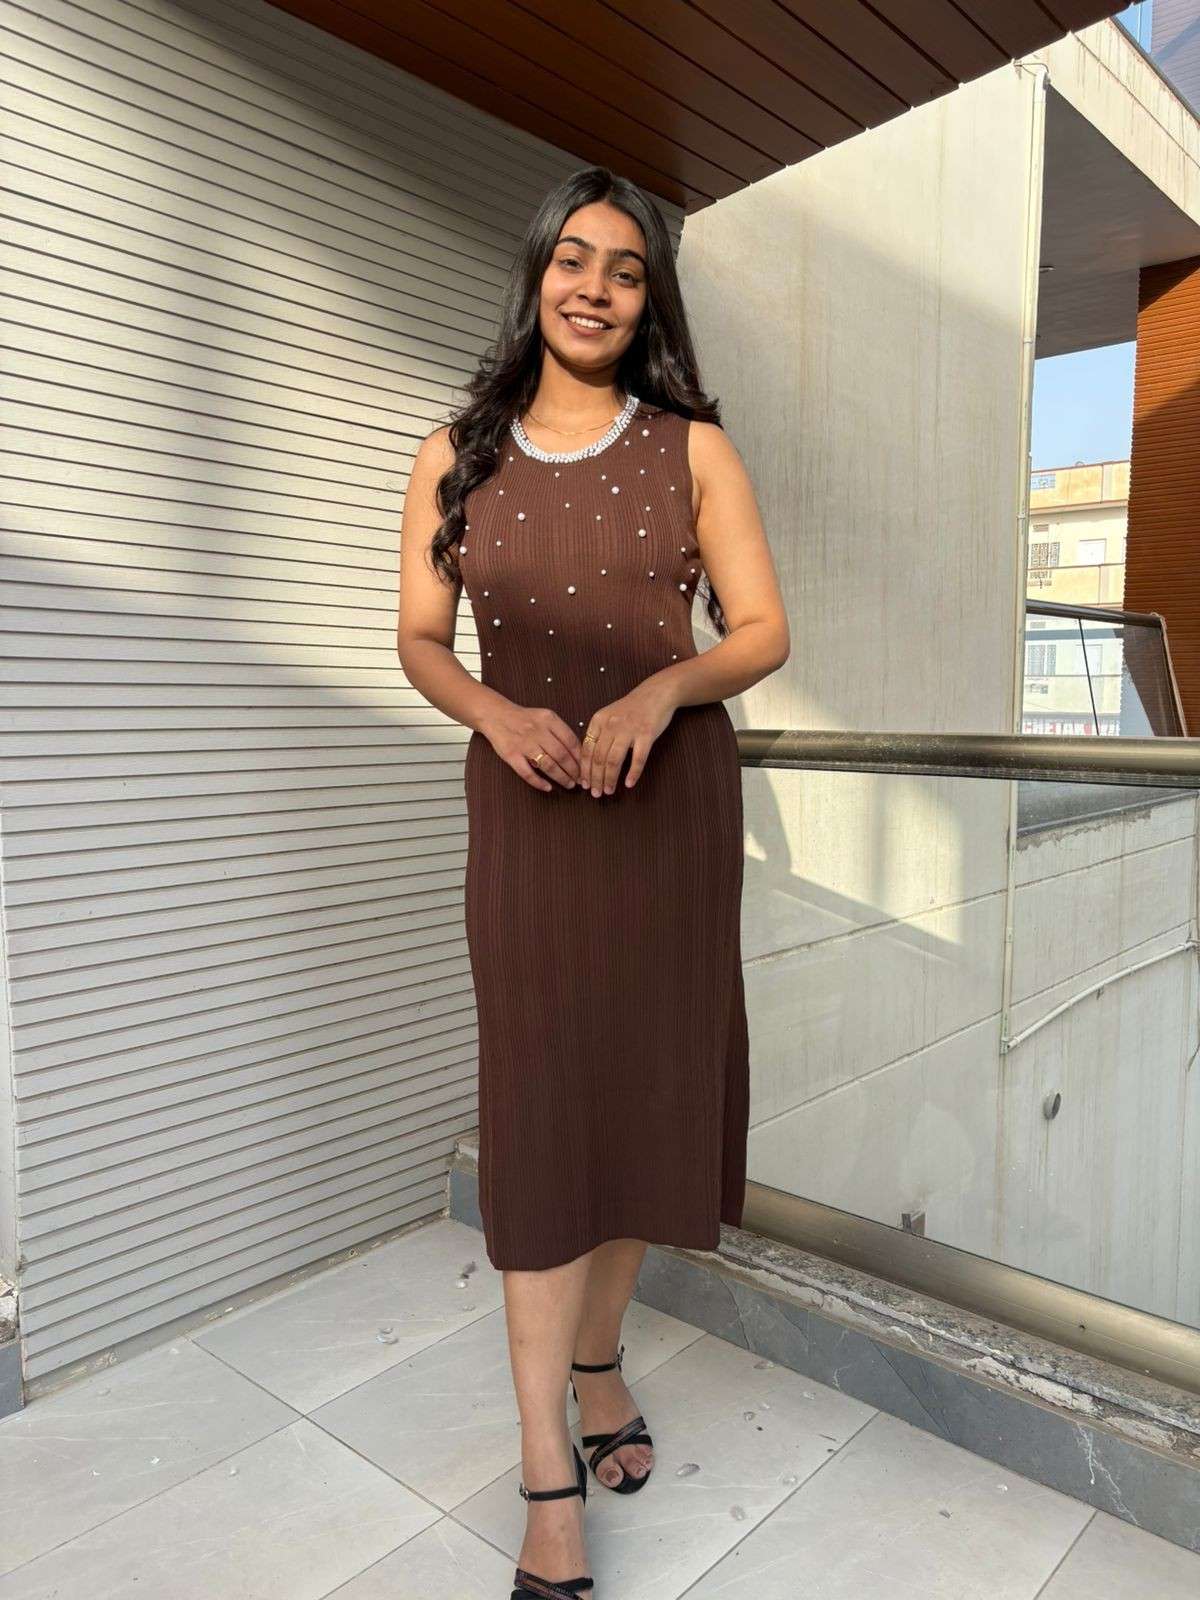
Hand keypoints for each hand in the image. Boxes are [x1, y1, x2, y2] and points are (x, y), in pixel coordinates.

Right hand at [479, 701, 581, 792]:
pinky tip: (547, 787)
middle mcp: (537, 731)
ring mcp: (524, 744)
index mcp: (549, 720)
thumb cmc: (524, 718)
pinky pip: (527, 773)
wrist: (495, 715)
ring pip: (548, 765)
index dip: (580, 757)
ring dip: (561, 777)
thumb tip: (578, 752)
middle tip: (580, 780)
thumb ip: (560, 731)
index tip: (586, 767)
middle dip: (574, 770)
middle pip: (561, 755)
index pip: (570, 741)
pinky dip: (538, 782)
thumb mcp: (545, 717)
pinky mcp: (511, 755)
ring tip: (569, 784)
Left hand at [580, 678, 677, 795]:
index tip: (584, 784)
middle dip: (595, 779)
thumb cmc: (631, 709)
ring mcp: (629, 729)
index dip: (584, 770)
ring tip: (609, 791)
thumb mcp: (609, 716)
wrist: (656, 694)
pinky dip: (633, 773)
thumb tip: (588, 762)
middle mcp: (611, 725)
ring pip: (614, 760)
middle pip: (598, 758)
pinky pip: (638, 758)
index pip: (587, 750)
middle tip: (596, 793)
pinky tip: (629, 783)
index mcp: (598, 721)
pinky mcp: (646, 734)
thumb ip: (599, 734)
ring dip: (610, 779)